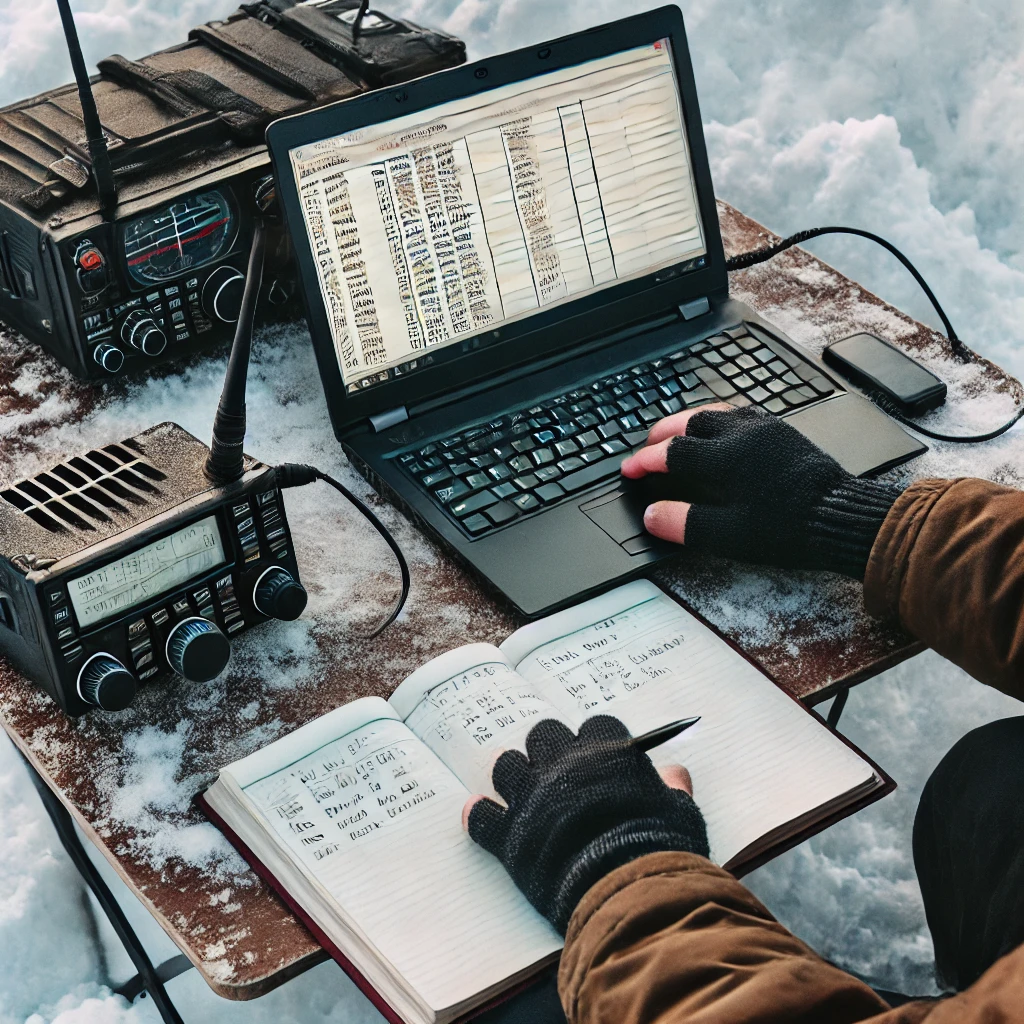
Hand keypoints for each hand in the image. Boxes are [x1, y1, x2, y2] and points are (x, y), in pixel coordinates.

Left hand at [462, 716, 707, 933]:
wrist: (628, 893)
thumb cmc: (659, 849)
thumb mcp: (680, 814)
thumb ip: (674, 788)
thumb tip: (676, 773)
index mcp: (607, 753)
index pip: (598, 726)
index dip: (601, 743)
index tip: (605, 759)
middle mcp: (564, 765)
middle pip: (545, 734)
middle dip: (553, 749)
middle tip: (564, 774)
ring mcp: (533, 797)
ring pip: (508, 765)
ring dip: (515, 775)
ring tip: (525, 792)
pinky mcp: (511, 834)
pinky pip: (483, 816)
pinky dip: (480, 815)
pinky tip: (478, 812)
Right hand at [620, 404, 902, 577]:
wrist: (840, 516)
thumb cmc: (788, 529)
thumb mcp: (729, 535)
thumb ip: (684, 522)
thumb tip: (652, 515)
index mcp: (724, 458)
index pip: (672, 453)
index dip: (645, 461)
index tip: (629, 470)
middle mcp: (741, 435)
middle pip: (690, 422)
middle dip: (663, 433)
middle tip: (646, 446)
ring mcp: (765, 429)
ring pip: (716, 412)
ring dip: (689, 421)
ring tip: (676, 433)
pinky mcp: (783, 433)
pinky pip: (740, 414)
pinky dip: (718, 419)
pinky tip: (720, 430)